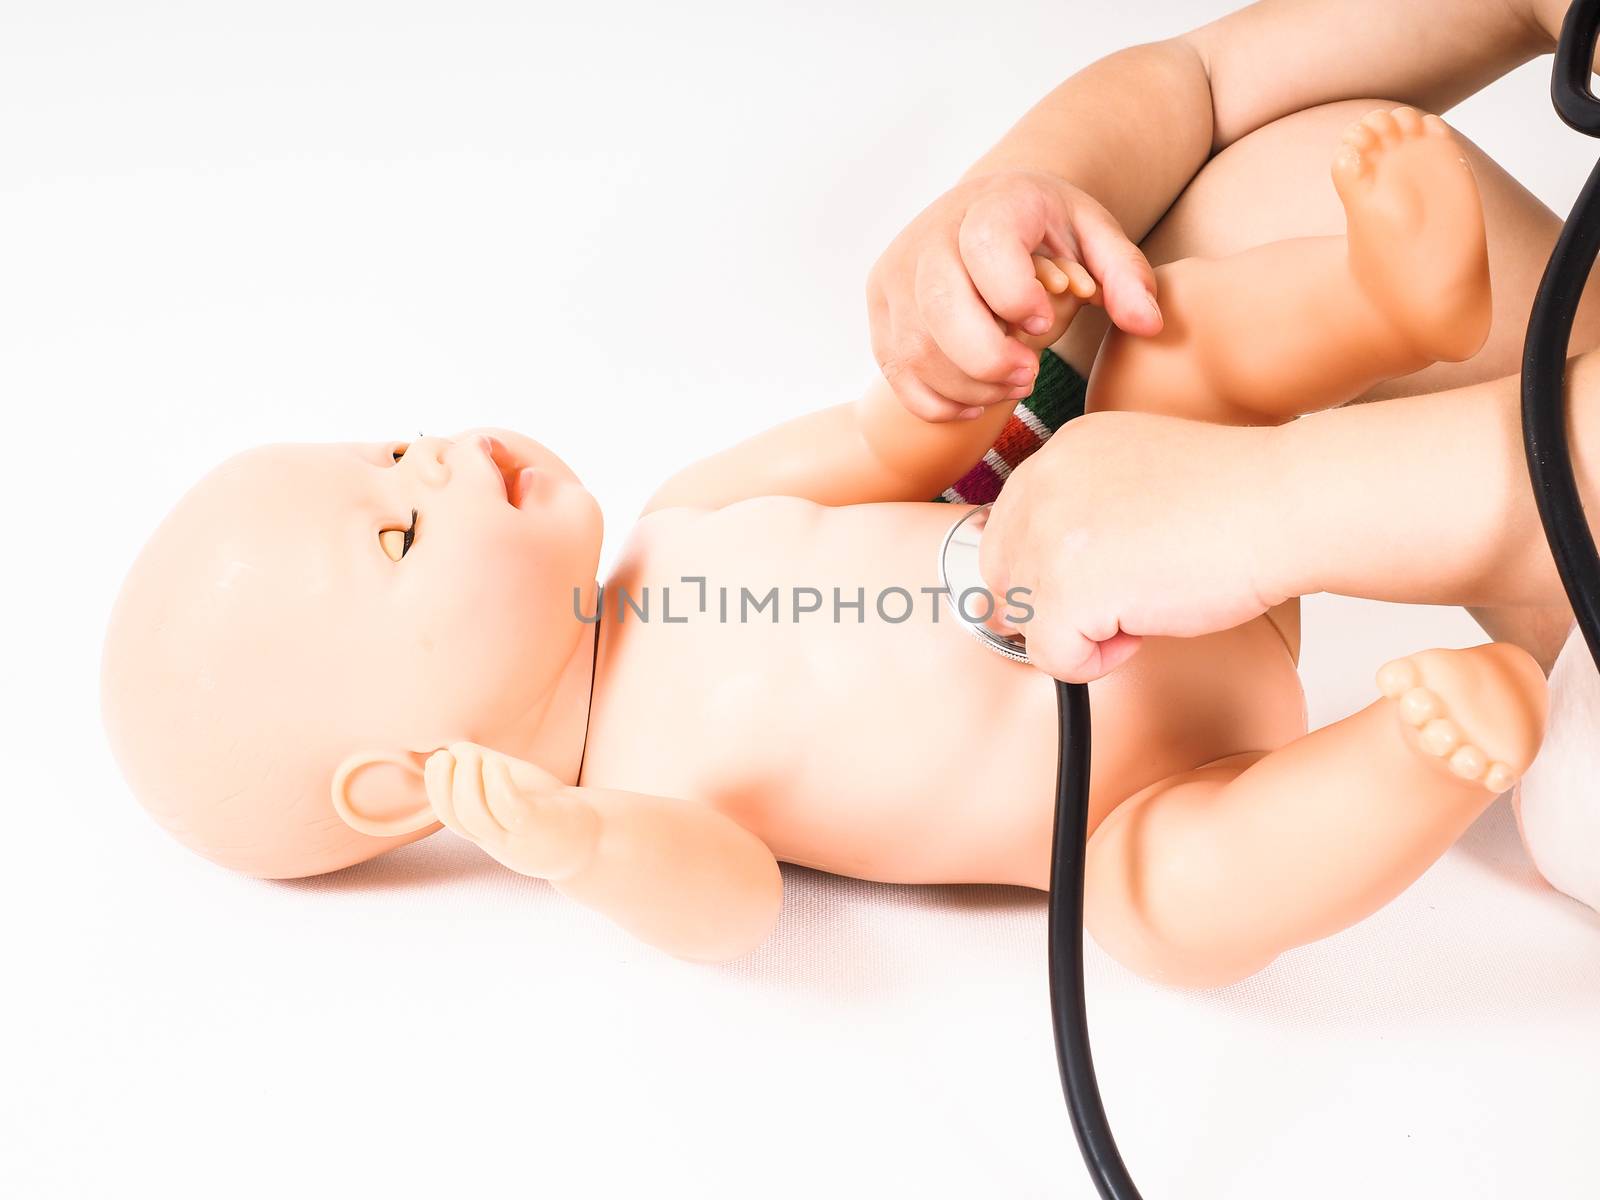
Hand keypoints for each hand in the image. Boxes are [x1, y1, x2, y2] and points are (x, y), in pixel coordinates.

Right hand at [425, 742, 599, 879]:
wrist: (597, 838)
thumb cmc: (551, 810)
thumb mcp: (516, 790)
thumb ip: (486, 772)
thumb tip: (454, 748)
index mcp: (489, 832)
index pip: (450, 816)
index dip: (436, 788)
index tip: (438, 758)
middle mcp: (498, 840)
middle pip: (458, 818)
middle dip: (445, 784)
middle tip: (448, 756)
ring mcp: (517, 838)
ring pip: (476, 817)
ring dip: (466, 782)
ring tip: (473, 756)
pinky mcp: (538, 828)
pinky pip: (509, 809)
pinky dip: (496, 784)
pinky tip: (497, 763)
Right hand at [867, 169, 1160, 421]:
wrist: (985, 215)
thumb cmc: (1046, 233)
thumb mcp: (1096, 237)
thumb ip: (1126, 276)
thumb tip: (1148, 326)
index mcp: (989, 205)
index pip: (985, 249)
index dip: (1016, 295)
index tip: (1045, 319)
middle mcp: (929, 236)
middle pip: (939, 307)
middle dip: (987, 359)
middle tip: (1029, 377)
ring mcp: (896, 278)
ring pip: (915, 350)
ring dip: (968, 385)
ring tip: (1010, 385)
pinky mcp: (880, 316)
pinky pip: (898, 374)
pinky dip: (937, 401)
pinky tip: (976, 399)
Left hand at [980, 411, 1293, 681]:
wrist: (1285, 505)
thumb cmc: (1239, 499)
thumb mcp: (1140, 477)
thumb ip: (1088, 509)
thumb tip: (1049, 576)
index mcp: (1061, 452)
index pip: (1008, 529)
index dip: (1045, 572)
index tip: (1091, 584)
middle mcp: (1043, 486)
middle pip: (1001, 575)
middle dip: (1050, 605)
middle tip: (1113, 607)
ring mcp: (1049, 536)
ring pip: (1021, 619)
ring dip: (1077, 632)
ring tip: (1138, 610)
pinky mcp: (1067, 588)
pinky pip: (1051, 656)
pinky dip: (1095, 662)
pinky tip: (1143, 629)